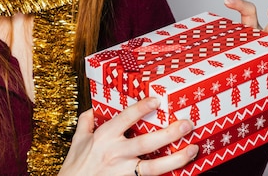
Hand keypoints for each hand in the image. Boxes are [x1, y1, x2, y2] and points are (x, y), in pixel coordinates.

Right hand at [59, 97, 197, 175]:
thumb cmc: (74, 166)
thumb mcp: (78, 140)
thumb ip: (87, 122)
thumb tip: (93, 109)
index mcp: (104, 136)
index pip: (126, 118)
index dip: (142, 108)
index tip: (157, 100)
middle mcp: (116, 153)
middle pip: (147, 142)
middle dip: (169, 133)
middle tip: (186, 124)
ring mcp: (123, 171)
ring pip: (154, 166)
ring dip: (176, 158)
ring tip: (193, 149)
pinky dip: (166, 174)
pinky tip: (180, 170)